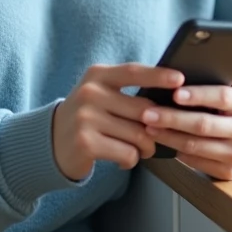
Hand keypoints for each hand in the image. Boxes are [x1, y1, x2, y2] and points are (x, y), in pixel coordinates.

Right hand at [53, 63, 185, 180]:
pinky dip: (130, 160)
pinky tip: (122, 158)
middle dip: (158, 128)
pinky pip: (127, 154)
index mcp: (97, 75)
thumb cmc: (88, 116)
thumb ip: (128, 92)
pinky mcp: (86, 142)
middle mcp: (90, 93)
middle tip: (157, 137)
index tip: (180, 79)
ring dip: (146, 148)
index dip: (159, 76)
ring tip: (139, 149)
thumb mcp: (101, 92)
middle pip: (142, 110)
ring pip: (138, 135)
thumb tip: (168, 100)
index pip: (133, 72)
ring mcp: (86, 118)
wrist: (51, 141)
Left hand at [141, 59, 231, 179]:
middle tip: (147, 112)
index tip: (175, 93)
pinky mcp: (227, 173)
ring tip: (147, 126)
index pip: (223, 97)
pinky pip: (195, 162)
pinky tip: (161, 142)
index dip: (198, 95)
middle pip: (203, 125)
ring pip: (195, 146)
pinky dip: (175, 152)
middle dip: (172, 118)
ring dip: (168, 137)